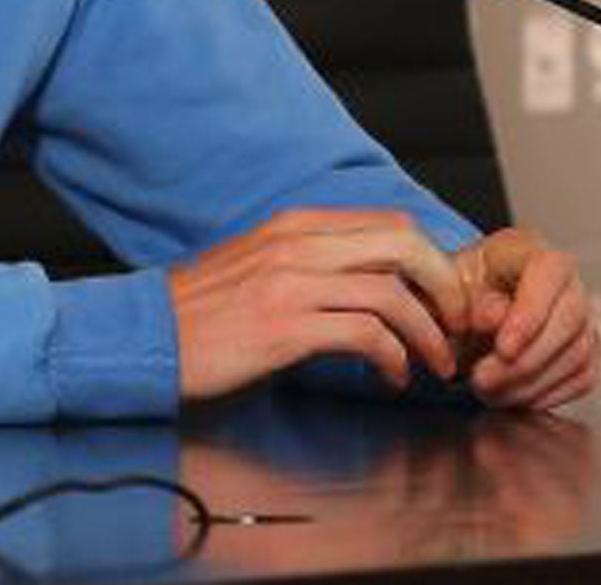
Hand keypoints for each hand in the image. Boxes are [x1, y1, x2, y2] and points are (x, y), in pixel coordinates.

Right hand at [167, 208, 469, 400]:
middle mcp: (296, 244)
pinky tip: (390, 376)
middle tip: (455, 326)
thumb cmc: (198, 311)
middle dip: (446, 288)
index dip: (432, 262)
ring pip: (393, 292)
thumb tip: (367, 281)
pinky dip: (393, 358)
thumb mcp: (256, 266)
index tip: (442, 299)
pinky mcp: (284, 327)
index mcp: (292, 226)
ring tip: (432, 364)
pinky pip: (366, 334)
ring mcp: (290, 283)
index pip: (389, 224)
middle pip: (405, 244)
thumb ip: (308, 262)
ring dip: (427, 334)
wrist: (145, 336)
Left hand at [450, 228, 599, 409]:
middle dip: (525, 360)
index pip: (548, 272)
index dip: (530, 314)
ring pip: (576, 353)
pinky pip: (581, 377)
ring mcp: (582, 315)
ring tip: (486, 391)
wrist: (463, 310)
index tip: (502, 348)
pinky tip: (511, 397)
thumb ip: (465, 299)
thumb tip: (491, 319)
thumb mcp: (445, 287)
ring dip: (530, 382)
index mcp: (529, 248)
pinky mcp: (587, 347)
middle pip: (568, 320)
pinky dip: (546, 393)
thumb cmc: (454, 290)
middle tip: (482, 380)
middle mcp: (566, 280)